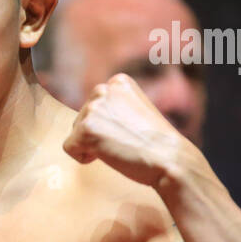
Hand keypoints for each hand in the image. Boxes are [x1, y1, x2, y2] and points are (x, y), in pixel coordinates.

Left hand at [62, 74, 198, 186]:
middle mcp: (104, 89)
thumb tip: (89, 114)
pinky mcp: (86, 129)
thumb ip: (113, 106)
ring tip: (119, 147)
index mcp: (118, 82)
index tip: (129, 132)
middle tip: (124, 142)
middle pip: (81, 118)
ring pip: (75, 133)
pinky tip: (108, 155)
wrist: (170, 159)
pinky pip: (69, 148)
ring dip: (92, 146)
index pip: (94, 106)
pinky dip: (83, 158)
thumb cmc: (156, 143)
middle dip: (96, 135)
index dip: (107, 126)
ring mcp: (94, 108)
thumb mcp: (135, 111)